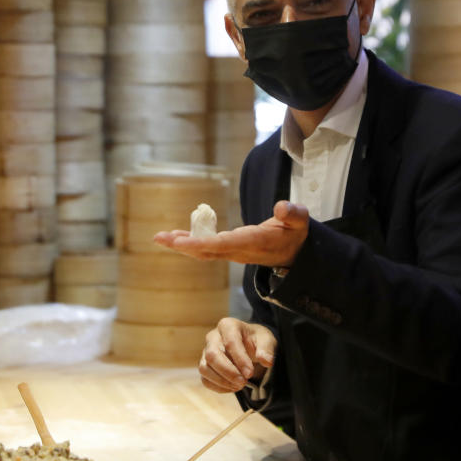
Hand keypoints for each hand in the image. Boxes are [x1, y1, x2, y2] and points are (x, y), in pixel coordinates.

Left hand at [153, 200, 309, 266]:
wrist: (295, 253)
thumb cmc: (295, 234)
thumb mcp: (300, 222)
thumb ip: (293, 214)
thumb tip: (282, 207)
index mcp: (254, 242)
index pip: (224, 244)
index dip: (202, 243)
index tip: (182, 242)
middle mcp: (239, 250)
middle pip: (207, 251)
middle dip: (183, 245)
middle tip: (160, 238)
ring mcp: (233, 252)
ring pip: (203, 251)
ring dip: (181, 245)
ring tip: (160, 238)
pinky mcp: (229, 249)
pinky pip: (206, 248)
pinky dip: (189, 242)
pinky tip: (175, 237)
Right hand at [200, 317, 275, 392]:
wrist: (249, 346)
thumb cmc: (256, 341)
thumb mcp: (266, 340)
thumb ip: (267, 349)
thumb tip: (266, 361)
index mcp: (228, 325)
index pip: (230, 342)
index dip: (240, 359)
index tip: (250, 373)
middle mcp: (213, 337)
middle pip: (212, 355)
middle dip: (228, 371)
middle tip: (243, 382)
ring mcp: (206, 351)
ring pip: (204, 368)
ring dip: (222, 381)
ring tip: (239, 385)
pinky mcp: (204, 365)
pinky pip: (205, 379)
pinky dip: (218, 387)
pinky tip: (233, 387)